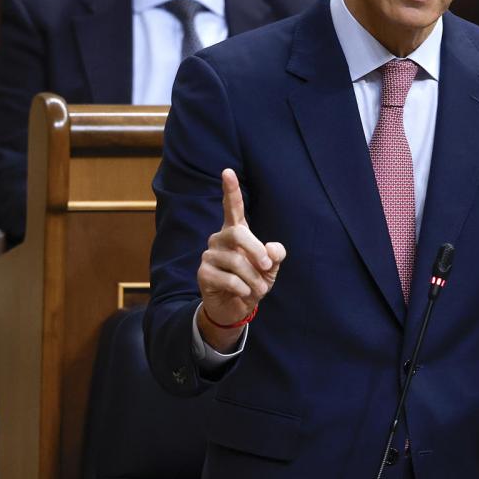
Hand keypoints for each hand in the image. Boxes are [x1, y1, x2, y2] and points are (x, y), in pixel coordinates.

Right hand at [196, 169, 285, 350]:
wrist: (236, 307)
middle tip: (268, 267)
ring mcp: (209, 255)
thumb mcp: (271, 268)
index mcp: (236, 232)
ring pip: (236, 261)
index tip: (228, 171)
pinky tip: (245, 293)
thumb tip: (272, 249)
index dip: (230, 190)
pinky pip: (229, 279)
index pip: (232, 207)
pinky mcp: (203, 273)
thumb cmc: (254, 281)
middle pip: (238, 233)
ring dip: (254, 279)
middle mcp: (219, 239)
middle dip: (257, 251)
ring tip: (259, 288)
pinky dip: (244, 289)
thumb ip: (275, 255)